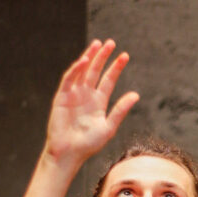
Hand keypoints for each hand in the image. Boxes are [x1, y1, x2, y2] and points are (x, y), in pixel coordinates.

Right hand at [45, 39, 137, 168]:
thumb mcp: (109, 127)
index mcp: (98, 102)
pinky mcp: (61, 97)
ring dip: (89, 57)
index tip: (125, 56)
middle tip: (111, 43)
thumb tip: (136, 94)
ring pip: (82, 71)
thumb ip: (121, 110)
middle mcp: (86, 95)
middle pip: (95, 71)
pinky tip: (84, 60)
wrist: (69, 153)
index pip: (108, 80)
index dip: (116, 67)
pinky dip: (76, 69)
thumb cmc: (89, 144)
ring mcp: (73, 95)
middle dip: (102, 57)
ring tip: (98, 44)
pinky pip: (69, 79)